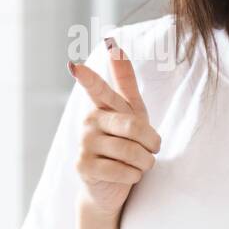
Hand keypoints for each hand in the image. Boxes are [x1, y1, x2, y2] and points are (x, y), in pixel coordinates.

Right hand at [67, 37, 160, 219]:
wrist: (110, 185)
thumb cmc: (125, 142)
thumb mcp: (131, 110)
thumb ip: (124, 80)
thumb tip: (114, 43)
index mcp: (101, 105)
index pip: (96, 88)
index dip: (88, 78)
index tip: (75, 66)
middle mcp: (88, 121)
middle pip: (132, 127)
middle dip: (151, 142)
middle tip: (153, 149)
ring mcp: (83, 144)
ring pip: (130, 151)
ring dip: (145, 161)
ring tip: (141, 163)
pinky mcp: (83, 167)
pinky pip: (122, 170)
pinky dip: (134, 176)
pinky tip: (127, 175)